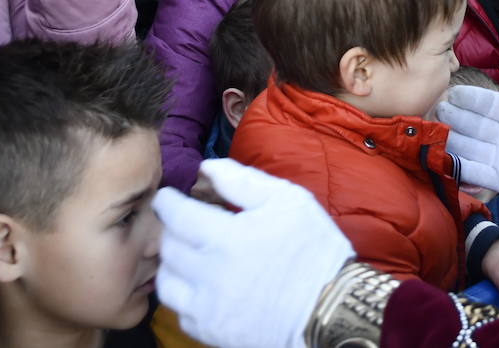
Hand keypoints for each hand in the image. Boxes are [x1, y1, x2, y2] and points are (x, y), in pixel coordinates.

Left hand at [154, 160, 353, 347]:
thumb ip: (243, 181)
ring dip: (173, 263)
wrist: (331, 308)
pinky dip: (185, 294)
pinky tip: (203, 284)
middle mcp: (210, 276)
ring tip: (191, 254)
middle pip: (168, 247)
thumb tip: (207, 167)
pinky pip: (180, 311)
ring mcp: (208, 309)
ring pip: (167, 282)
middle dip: (172, 230)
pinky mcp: (211, 333)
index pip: (176, 216)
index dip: (167, 202)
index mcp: (227, 239)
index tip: (167, 197)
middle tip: (184, 223)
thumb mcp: (288, 201)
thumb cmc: (314, 249)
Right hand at [437, 61, 498, 211]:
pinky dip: (459, 167)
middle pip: (474, 125)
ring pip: (470, 147)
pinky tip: (442, 158)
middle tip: (435, 110)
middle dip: (455, 117)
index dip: (469, 98)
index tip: (451, 92)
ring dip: (452, 140)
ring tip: (433, 132)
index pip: (487, 104)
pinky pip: (475, 172)